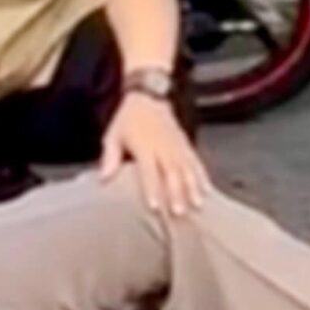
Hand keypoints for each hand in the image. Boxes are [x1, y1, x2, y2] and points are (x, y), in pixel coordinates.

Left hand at [101, 91, 208, 216]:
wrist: (148, 96)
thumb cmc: (127, 120)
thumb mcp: (113, 135)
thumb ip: (110, 157)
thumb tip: (103, 179)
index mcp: (144, 147)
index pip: (149, 172)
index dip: (152, 190)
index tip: (155, 207)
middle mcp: (163, 148)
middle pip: (171, 174)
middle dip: (176, 194)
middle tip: (179, 214)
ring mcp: (177, 146)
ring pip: (187, 170)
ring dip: (192, 188)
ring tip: (197, 205)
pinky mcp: (186, 144)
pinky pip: (196, 162)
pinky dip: (202, 177)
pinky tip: (207, 191)